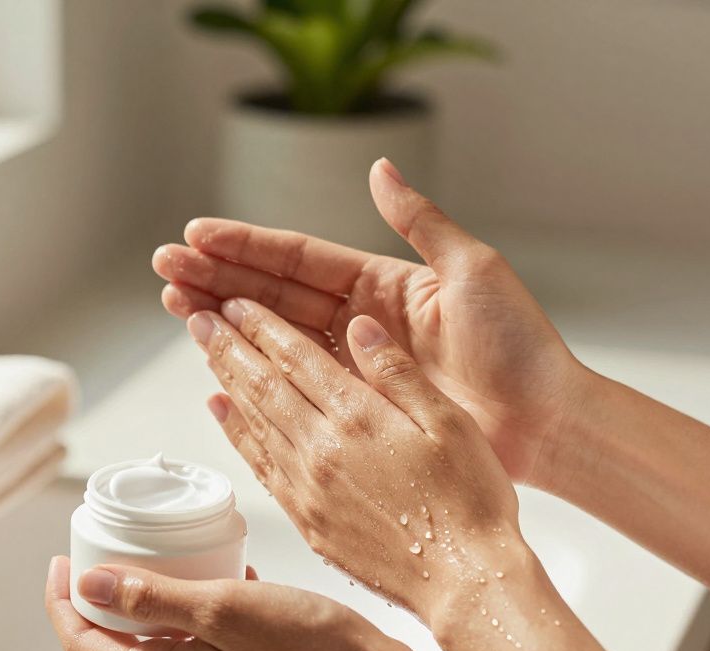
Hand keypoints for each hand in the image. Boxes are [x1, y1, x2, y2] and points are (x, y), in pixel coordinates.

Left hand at [44, 557, 488, 650]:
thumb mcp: (223, 606)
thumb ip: (152, 596)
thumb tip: (88, 582)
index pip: (83, 646)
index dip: (61, 602)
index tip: (62, 559)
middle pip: (115, 646)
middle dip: (102, 596)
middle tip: (107, 546)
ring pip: (159, 643)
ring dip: (153, 600)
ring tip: (167, 552)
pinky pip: (199, 647)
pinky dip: (196, 612)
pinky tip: (227, 576)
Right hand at [153, 158, 584, 487]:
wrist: (544, 422)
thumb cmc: (519, 347)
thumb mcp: (471, 269)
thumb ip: (419, 221)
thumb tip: (379, 169)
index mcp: (381, 284)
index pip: (298, 258)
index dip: (246, 246)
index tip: (198, 236)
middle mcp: (360, 322)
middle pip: (272, 293)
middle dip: (216, 279)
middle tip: (165, 269)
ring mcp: (353, 366)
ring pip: (272, 336)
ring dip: (221, 319)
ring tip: (173, 305)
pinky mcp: (355, 408)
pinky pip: (292, 385)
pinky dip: (252, 373)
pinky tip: (215, 362)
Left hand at [189, 300, 528, 622]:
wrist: (463, 582)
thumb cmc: (470, 503)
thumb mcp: (450, 421)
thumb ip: (398, 371)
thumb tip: (358, 325)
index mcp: (359, 418)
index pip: (297, 358)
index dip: (263, 326)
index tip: (236, 303)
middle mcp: (322, 450)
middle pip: (263, 385)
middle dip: (229, 346)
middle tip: (199, 315)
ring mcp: (308, 487)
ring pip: (254, 421)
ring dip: (226, 381)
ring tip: (204, 351)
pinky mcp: (306, 519)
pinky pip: (260, 464)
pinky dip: (236, 433)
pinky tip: (223, 412)